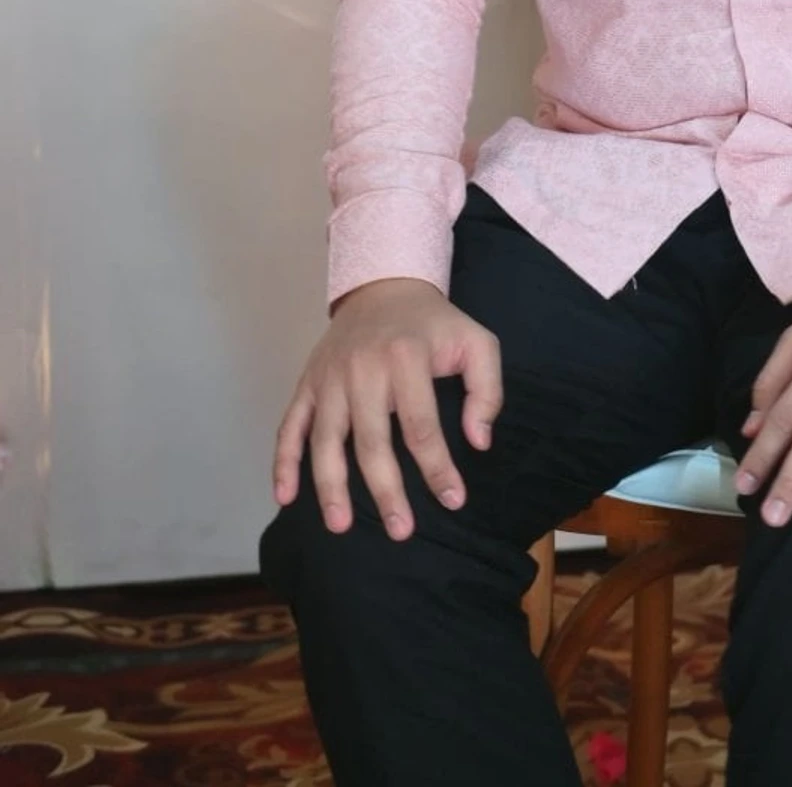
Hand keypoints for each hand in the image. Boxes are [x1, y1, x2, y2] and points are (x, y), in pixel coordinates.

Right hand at [272, 278, 502, 540]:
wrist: (384, 283)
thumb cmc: (434, 324)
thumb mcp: (476, 341)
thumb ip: (487, 389)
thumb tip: (478, 441)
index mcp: (407, 357)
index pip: (421, 425)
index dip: (437, 468)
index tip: (452, 501)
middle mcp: (363, 368)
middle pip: (371, 440)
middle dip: (386, 490)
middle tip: (401, 530)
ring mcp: (330, 377)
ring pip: (325, 440)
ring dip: (330, 486)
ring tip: (341, 526)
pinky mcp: (308, 383)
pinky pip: (289, 426)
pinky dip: (283, 462)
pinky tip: (285, 497)